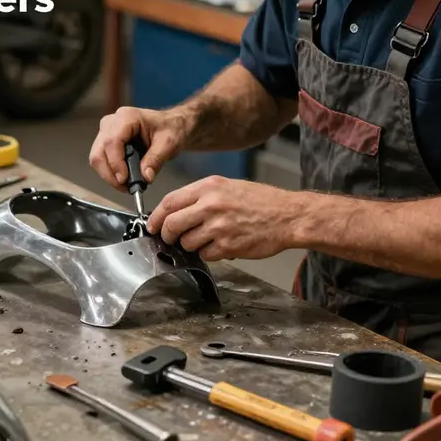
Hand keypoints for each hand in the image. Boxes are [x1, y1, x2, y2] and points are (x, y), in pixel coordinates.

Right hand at [89, 106, 184, 190]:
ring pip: (97, 158)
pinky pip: (101, 161)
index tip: (124, 179)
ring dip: (109, 175)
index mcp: (127, 117)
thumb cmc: (170, 128)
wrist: (170, 125)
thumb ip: (156, 160)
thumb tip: (145, 177)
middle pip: (99, 152)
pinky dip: (110, 173)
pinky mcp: (106, 142)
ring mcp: (106, 132)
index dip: (115, 163)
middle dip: (110, 173)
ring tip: (127, 185)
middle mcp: (112, 122)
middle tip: (125, 187)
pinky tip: (124, 178)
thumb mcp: (169, 143)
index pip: (112, 141)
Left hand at [145, 175, 302, 260]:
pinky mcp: (228, 246)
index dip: (156, 217)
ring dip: (190, 245)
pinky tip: (220, 245)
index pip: (169, 202)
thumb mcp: (226, 186)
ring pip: (186, 243)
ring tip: (205, 239)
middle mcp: (211, 205)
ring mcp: (219, 226)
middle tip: (171, 238)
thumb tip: (173, 212)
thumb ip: (199, 197)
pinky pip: (205, 254)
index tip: (153, 225)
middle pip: (172, 225)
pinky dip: (208, 253)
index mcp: (208, 187)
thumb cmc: (259, 201)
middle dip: (167, 235)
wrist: (288, 215)